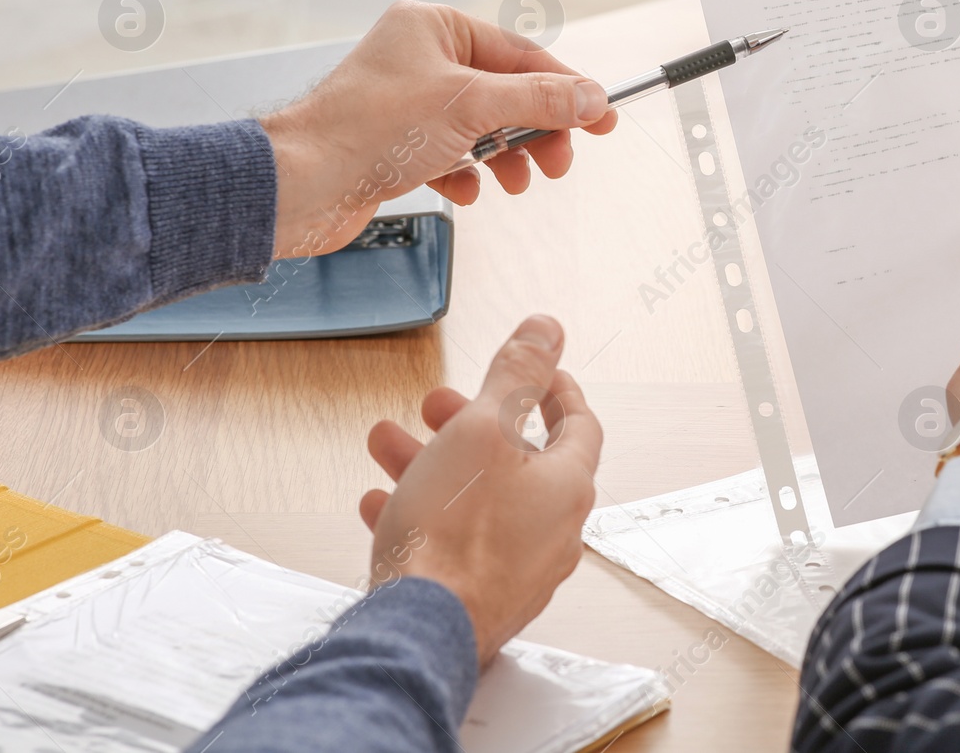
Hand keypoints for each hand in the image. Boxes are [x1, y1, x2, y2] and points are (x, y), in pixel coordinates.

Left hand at [260, 1, 619, 258]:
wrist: (302, 185)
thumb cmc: (368, 130)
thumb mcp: (471, 107)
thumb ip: (538, 101)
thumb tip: (589, 98)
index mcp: (434, 27)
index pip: (520, 54)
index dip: (566, 88)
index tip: (602, 116)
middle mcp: (420, 58)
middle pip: (505, 92)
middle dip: (535, 131)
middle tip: (558, 162)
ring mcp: (408, 101)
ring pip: (481, 127)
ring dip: (505, 157)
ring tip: (514, 182)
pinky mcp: (396, 143)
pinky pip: (451, 154)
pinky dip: (467, 173)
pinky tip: (465, 189)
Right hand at [359, 316, 601, 668]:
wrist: (421, 629)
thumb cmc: (454, 534)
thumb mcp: (481, 428)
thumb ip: (515, 374)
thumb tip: (547, 329)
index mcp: (567, 486)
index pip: (578, 425)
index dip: (556, 390)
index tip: (538, 372)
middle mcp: (554, 531)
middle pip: (518, 460)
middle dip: (471, 423)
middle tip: (438, 404)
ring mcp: (519, 570)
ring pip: (479, 500)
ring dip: (435, 464)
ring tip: (388, 444)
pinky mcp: (481, 599)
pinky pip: (455, 543)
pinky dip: (423, 514)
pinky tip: (380, 504)